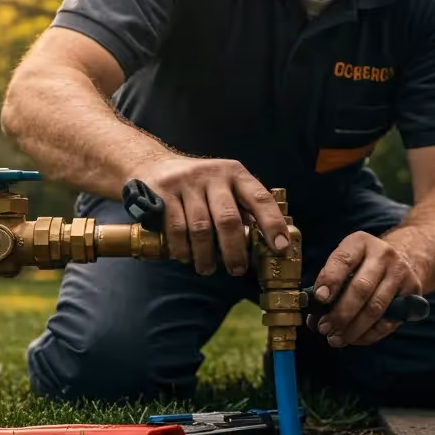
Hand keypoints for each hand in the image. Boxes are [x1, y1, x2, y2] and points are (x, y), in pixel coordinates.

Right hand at [132, 155, 290, 276]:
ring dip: (206, 255)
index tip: (280, 248)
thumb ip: (243, 209)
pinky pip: (176, 228)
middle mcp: (213, 174)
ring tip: (208, 269)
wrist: (154, 165)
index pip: (260, 198)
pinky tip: (186, 258)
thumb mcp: (224, 186)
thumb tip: (266, 244)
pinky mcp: (163, 193)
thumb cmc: (199, 185)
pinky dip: (183, 249)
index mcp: (235, 173)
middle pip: (228, 219)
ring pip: (201, 228)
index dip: (273, 224)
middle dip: (234, 250)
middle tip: (237, 270)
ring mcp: (186, 183)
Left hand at [309, 232, 422, 346]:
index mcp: (360, 243)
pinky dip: (368, 334)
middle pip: (361, 288)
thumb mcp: (345, 264)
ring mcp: (400, 273)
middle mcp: (383, 254)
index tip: (319, 299)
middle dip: (340, 313)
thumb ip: (329, 285)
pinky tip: (354, 338)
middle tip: (325, 328)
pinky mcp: (413, 292)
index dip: (330, 280)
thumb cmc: (362, 266)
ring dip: (353, 328)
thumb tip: (314, 317)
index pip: (344, 260)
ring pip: (375, 307)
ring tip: (336, 338)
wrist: (402, 258)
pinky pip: (388, 320)